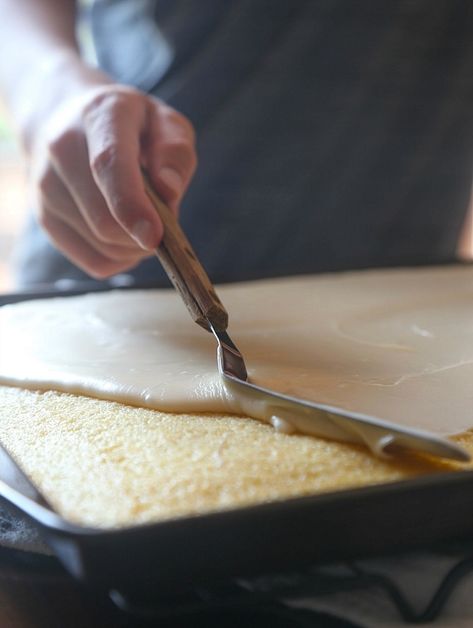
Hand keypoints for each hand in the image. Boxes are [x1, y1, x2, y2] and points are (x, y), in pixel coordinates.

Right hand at [28, 77, 196, 278]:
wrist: (67, 121)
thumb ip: (175, 153)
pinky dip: (121, 260)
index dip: (131, 206)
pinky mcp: (45, 218)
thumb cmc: (131, 127)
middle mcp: (61, 149)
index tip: (154, 236)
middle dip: (145, 235)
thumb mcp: (165, 123)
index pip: (108, 165)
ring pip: (102, 245)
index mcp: (99, 117)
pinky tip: (127, 238)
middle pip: (105, 220)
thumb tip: (169, 192)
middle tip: (165, 223)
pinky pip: (94, 261)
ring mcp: (45, 187)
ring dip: (135, 248)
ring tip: (146, 223)